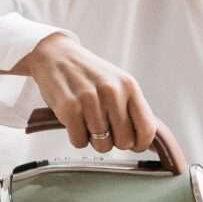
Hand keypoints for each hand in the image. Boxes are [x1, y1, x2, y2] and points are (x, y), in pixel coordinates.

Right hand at [20, 33, 163, 155]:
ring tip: (86, 120)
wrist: (55, 55)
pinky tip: (74, 121)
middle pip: (124, 142)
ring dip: (93, 139)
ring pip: (101, 145)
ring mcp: (91, 100)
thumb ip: (131, 108)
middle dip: (114, 141)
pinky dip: (76, 137)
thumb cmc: (88, 74)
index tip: (134, 145)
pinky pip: (80, 142)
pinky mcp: (70, 107)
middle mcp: (112, 92)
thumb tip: (143, 141)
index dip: (140, 144)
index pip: (147, 128)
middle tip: (103, 129)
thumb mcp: (116, 84)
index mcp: (129, 86)